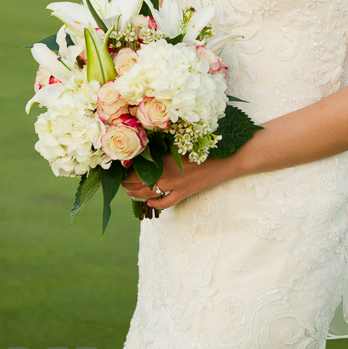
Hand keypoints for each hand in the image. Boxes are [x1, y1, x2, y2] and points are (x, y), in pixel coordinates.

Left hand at [121, 152, 235, 210]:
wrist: (225, 161)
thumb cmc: (205, 149)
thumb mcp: (184, 144)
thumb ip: (167, 147)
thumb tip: (150, 148)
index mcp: (167, 156)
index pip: (141, 165)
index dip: (129, 168)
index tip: (123, 167)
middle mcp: (169, 171)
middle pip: (141, 179)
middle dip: (128, 182)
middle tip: (122, 182)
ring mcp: (176, 184)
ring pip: (149, 192)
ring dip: (137, 193)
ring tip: (129, 192)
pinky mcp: (184, 193)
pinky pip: (166, 203)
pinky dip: (156, 204)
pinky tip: (150, 203)